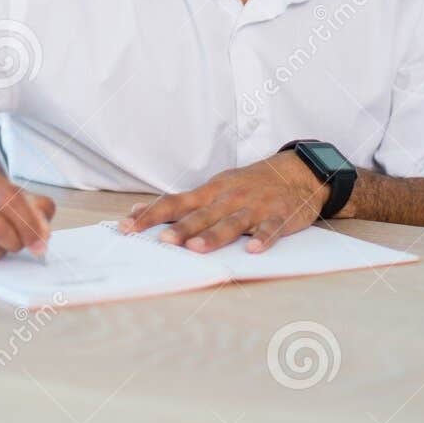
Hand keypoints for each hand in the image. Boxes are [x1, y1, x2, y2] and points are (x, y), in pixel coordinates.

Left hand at [119, 151, 337, 254]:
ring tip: (198, 249)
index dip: (151, 215)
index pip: (174, 203)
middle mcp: (229, 199)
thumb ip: (182, 204)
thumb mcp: (214, 188)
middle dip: (182, 228)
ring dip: (214, 236)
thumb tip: (140, 210)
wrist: (296, 172)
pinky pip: (270, 229)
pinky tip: (254, 250)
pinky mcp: (279, 216)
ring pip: (232, 223)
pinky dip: (263, 239)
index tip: (127, 227)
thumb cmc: (248, 185)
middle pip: (202, 215)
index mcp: (211, 193)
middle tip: (164, 241)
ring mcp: (254, 207)